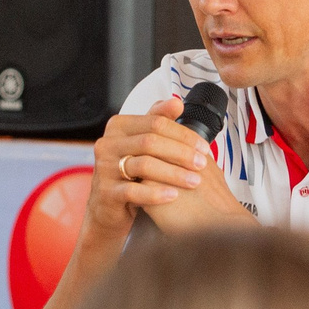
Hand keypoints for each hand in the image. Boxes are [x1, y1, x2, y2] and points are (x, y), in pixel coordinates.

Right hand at [81, 98, 206, 237]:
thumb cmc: (131, 171)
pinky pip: (133, 191)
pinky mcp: (105, 192)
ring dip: (174, 173)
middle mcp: (108, 143)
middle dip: (181, 153)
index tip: (204, 147)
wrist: (109, 205)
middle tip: (202, 164)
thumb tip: (177, 102)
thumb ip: (158, 121)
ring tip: (194, 181)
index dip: (183, 134)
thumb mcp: (143, 143)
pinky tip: (174, 195)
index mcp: (119, 126)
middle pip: (150, 141)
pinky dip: (156, 193)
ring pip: (144, 165)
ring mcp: (104, 168)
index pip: (156, 122)